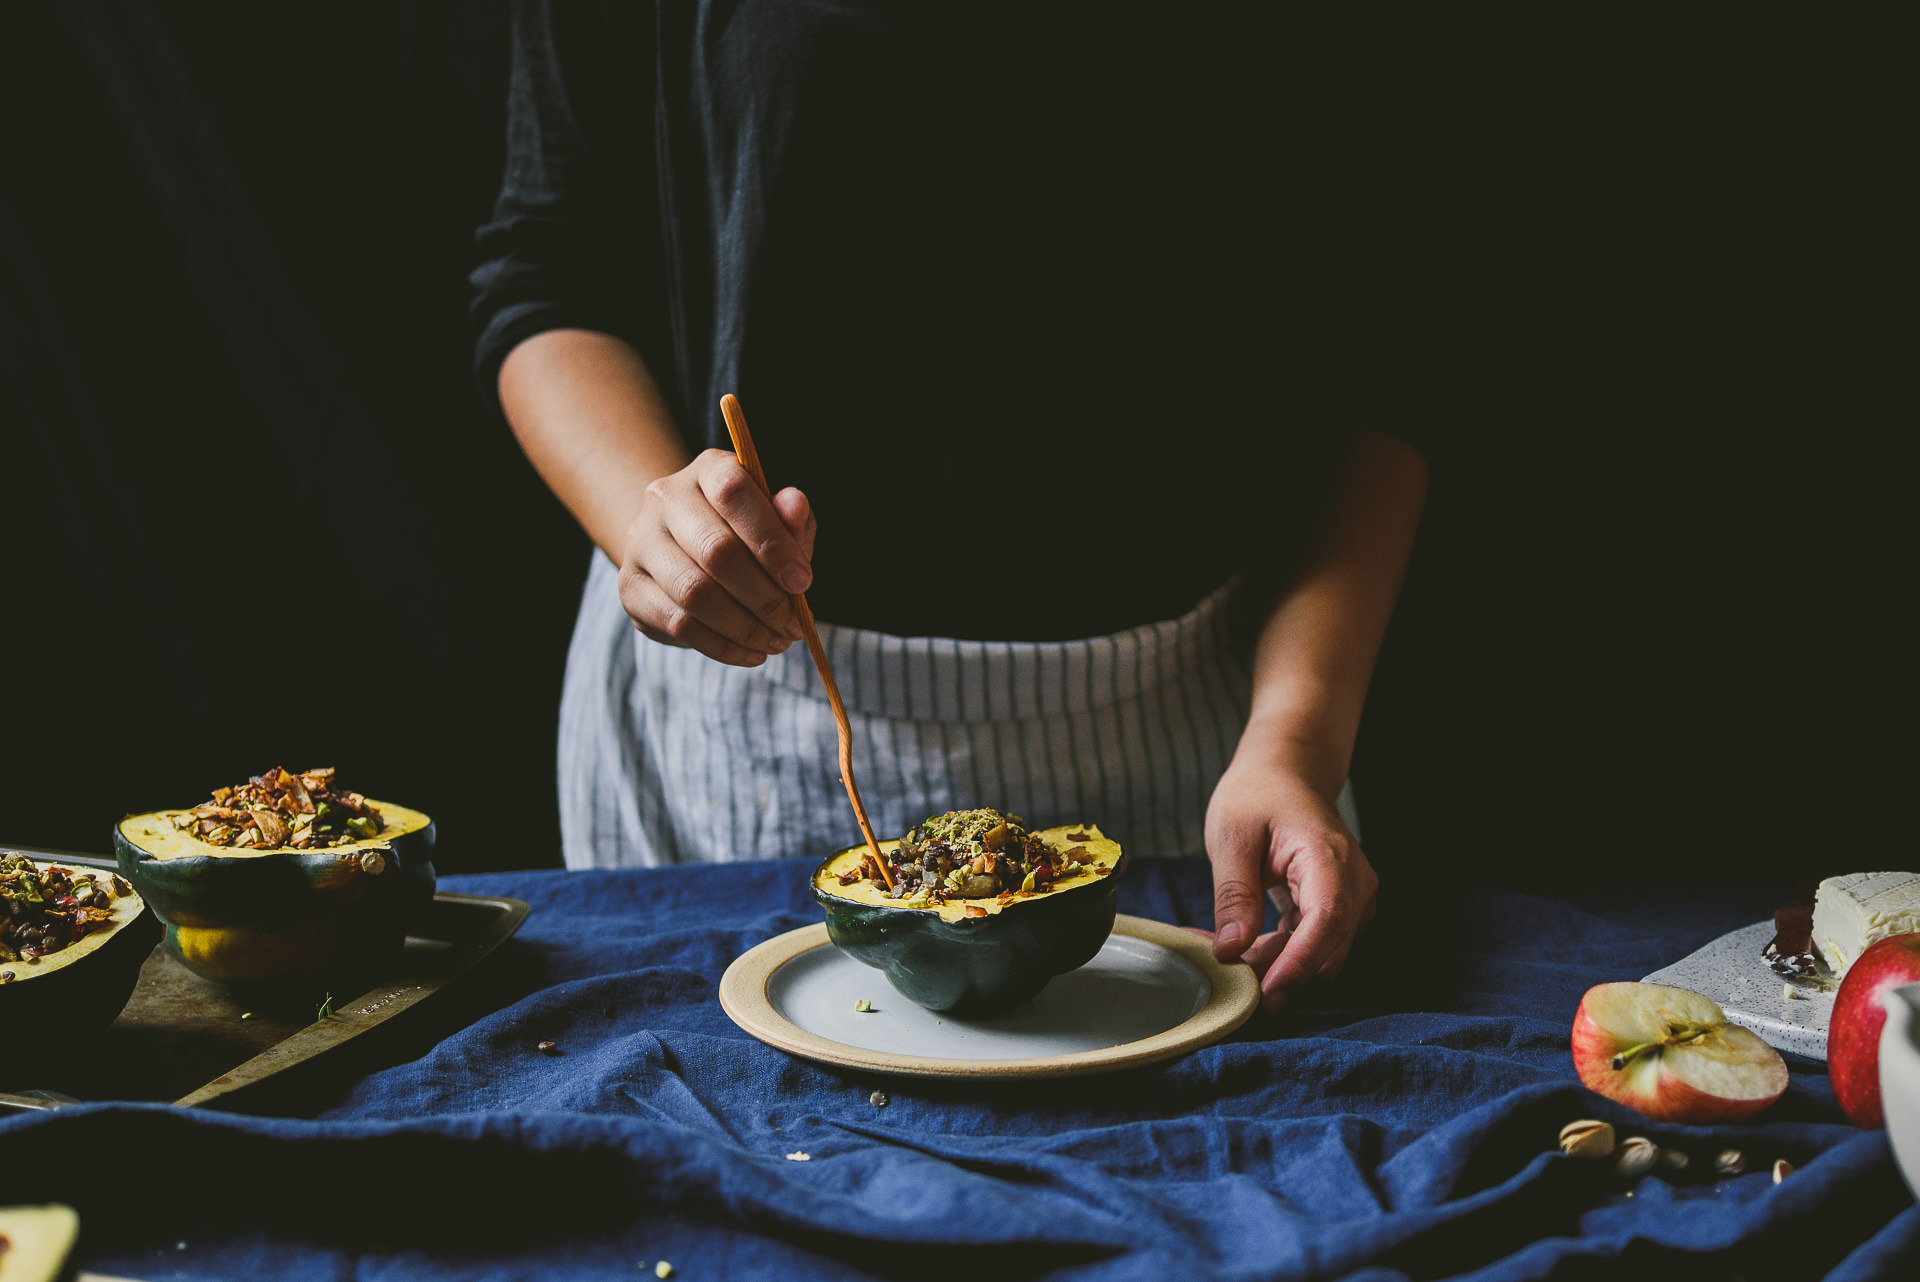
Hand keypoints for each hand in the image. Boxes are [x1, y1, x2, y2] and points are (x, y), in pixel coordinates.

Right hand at [616, 449, 816, 665]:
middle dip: (764, 595)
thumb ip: (791, 517)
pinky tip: (752, 653)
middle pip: (715, 549)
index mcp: (708, 469)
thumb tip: (793, 504)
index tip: (802, 582)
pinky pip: (678, 624)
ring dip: (745, 626)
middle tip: (793, 624)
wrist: (683, 547)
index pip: (734, 491)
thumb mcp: (777, 520)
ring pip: (694, 592)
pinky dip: (723, 645)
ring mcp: (641, 542)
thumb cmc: (744, 531)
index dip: (772, 540)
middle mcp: (665, 498)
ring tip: (777, 641)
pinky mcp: (630, 587)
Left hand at [1203, 755, 1378, 1013]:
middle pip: (1325, 948)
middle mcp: (1354, 882)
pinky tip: (1240, 946)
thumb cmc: (1258, 793)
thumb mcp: (1232, 835)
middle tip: (1220, 966)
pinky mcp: (1338, 910)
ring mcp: (1352, 899)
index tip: (1264, 993)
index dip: (1297, 963)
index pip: (1326, 921)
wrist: (1286, 772)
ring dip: (1273, 964)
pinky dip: (1278, 953)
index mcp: (1329, 856)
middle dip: (1274, 970)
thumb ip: (1234, 894)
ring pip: (1319, 955)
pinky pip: (1313, 946)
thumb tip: (1232, 951)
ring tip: (1222, 950)